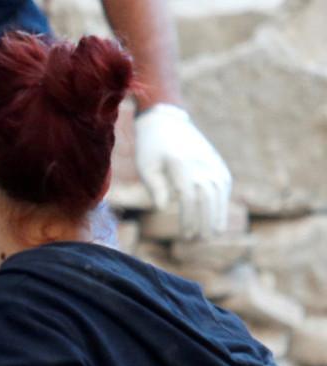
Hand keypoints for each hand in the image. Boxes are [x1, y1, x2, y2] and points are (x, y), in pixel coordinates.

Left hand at [134, 103, 231, 239]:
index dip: (189, 218)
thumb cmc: (150, 148)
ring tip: (213, 233)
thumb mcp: (146, 167)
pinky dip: (223, 200)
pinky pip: (223, 183)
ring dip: (218, 213)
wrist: (166, 121)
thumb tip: (161, 209)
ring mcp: (210, 160)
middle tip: (201, 240)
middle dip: (205, 220)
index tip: (186, 235)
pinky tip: (218, 216)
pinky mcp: (215, 161)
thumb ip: (155, 187)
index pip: (189, 197)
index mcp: (180, 163)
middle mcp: (200, 162)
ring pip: (219, 191)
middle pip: (207, 196)